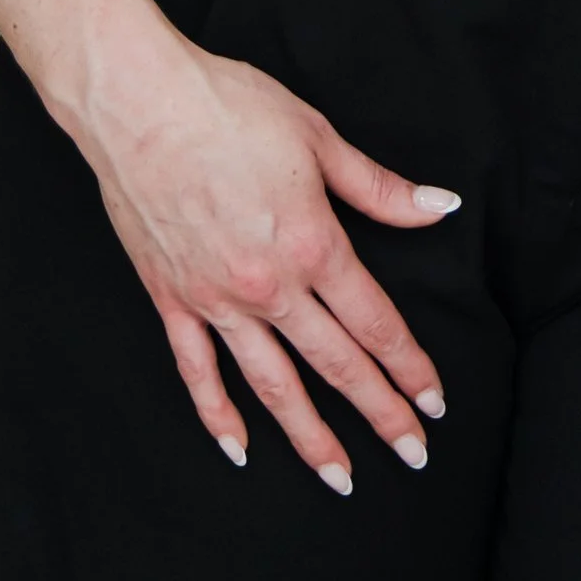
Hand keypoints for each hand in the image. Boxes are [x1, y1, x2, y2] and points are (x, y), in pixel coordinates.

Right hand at [72, 23, 458, 490]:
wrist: (139, 103)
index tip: (434, 401)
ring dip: (310, 436)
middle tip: (413, 454)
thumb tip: (441, 206)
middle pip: (336, 364)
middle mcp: (268, 286)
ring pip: (273, 386)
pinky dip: (219, 415)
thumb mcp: (320, 139)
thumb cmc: (229, 108)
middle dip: (380, 414)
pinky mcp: (172, 300)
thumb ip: (381, 188)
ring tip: (341, 477)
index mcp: (312, 245)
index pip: (375, 323)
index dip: (409, 366)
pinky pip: (198, 372)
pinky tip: (240, 448)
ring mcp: (216, 300)